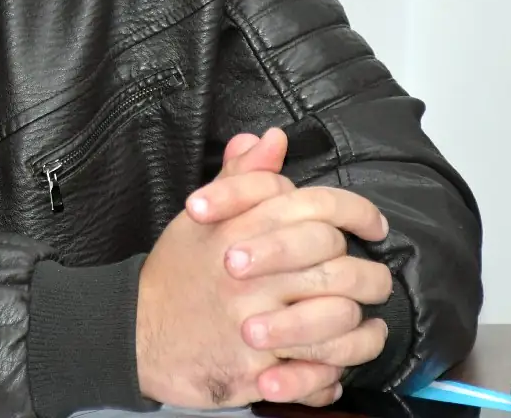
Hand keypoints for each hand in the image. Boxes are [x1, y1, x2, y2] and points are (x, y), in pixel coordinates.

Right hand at [137, 129, 392, 407]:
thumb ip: (241, 179)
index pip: (314, 208)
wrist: (135, 334)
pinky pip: (317, 372)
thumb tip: (270, 138)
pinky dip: (335, 372)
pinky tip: (338, 367)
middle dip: (368, 275)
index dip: (356, 212)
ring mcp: (253, 323)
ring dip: (361, 326)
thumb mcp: (199, 218)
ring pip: (337, 321)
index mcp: (238, 228)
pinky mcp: (255, 370)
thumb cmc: (176, 275)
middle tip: (375, 281)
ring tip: (365, 324)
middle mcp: (249, 274)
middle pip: (337, 265)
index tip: (372, 226)